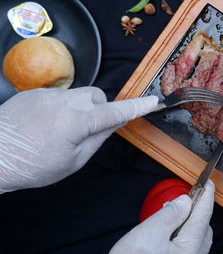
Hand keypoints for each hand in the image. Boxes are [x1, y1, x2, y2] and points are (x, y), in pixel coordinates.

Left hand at [0, 87, 157, 192]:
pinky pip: (58, 95)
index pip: (115, 111)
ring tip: (62, 129)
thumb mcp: (73, 161)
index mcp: (78, 121)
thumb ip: (98, 139)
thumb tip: (115, 122)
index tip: (154, 100)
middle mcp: (65, 101)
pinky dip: (61, 106)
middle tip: (88, 131)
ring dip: (80, 107)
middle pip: (96, 96)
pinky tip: (46, 124)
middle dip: (100, 109)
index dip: (137, 107)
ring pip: (77, 94)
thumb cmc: (34, 166)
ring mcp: (47, 94)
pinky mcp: (32, 92)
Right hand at [110, 180, 214, 253]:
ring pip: (195, 239)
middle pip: (203, 228)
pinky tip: (168, 233)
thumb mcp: (150, 234)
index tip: (208, 183)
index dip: (206, 196)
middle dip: (197, 211)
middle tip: (184, 197)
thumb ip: (170, 215)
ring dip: (188, 224)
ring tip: (172, 215)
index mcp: (191, 247)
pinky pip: (187, 248)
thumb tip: (185, 201)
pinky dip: (181, 236)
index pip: (204, 215)